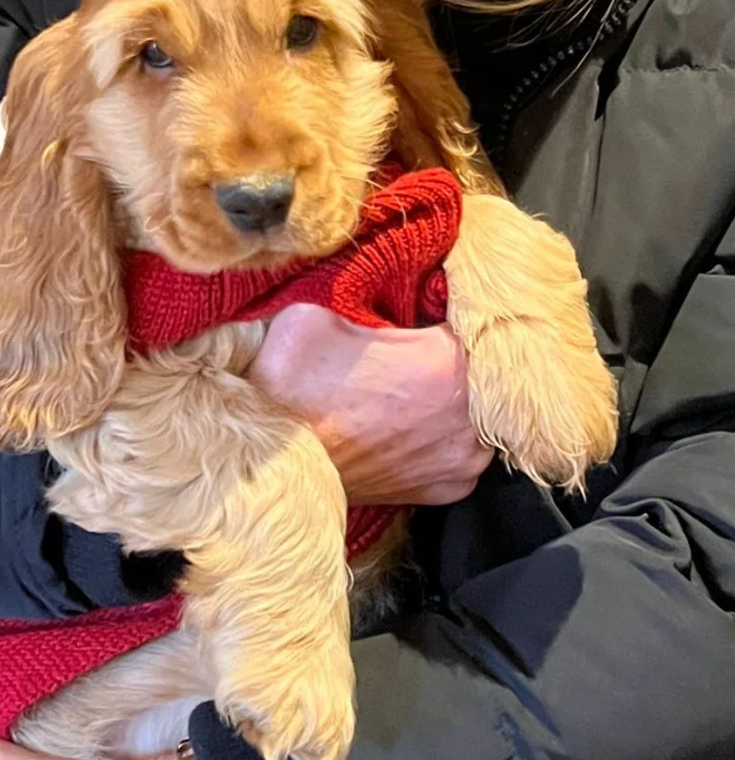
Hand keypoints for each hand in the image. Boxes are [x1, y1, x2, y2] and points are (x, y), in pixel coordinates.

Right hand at [248, 306, 492, 504]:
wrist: (270, 471)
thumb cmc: (289, 396)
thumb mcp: (314, 312)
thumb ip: (361, 285)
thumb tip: (376, 271)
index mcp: (447, 363)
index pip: (483, 318)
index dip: (460, 307)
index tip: (436, 304)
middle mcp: (469, 416)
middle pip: (490, 367)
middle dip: (462, 354)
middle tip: (426, 344)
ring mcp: (464, 459)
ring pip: (483, 409)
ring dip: (459, 396)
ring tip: (420, 387)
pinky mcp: (449, 488)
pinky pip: (465, 449)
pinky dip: (448, 433)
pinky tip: (415, 422)